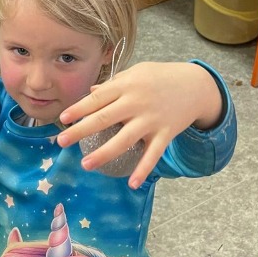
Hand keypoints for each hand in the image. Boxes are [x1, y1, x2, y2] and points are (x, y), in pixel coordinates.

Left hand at [56, 62, 222, 189]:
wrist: (196, 85)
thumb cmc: (161, 77)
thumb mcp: (136, 73)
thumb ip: (114, 83)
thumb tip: (92, 91)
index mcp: (126, 85)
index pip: (97, 98)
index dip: (79, 108)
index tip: (62, 118)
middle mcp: (136, 102)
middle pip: (104, 118)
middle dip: (80, 130)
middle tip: (61, 141)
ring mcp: (151, 119)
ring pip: (124, 139)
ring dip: (104, 153)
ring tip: (86, 164)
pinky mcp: (165, 133)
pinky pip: (153, 154)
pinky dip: (143, 169)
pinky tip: (132, 183)